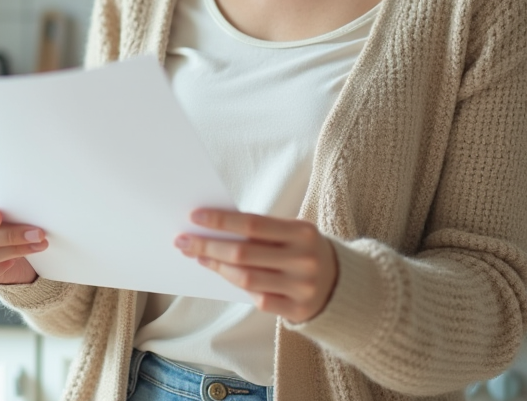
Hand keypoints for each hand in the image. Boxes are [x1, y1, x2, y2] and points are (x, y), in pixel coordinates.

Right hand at [0, 194, 45, 285]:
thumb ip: (8, 207)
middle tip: (35, 234)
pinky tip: (13, 261)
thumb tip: (29, 210)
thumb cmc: (6, 220)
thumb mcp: (6, 209)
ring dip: (13, 251)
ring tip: (35, 246)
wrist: (9, 245)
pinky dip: (0, 269)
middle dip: (9, 235)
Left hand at [176, 209, 337, 323]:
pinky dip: (236, 286)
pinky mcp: (298, 311)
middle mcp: (304, 260)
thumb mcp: (292, 233)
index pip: (253, 224)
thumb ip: (260, 232)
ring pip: (246, 279)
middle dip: (208, 246)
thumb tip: (213, 228)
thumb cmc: (303, 250)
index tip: (194, 216)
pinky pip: (258, 300)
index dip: (221, 221)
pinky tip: (221, 274)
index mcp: (303, 232)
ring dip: (216, 267)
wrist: (343, 284)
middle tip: (183, 240)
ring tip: (197, 256)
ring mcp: (302, 288)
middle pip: (244, 253)